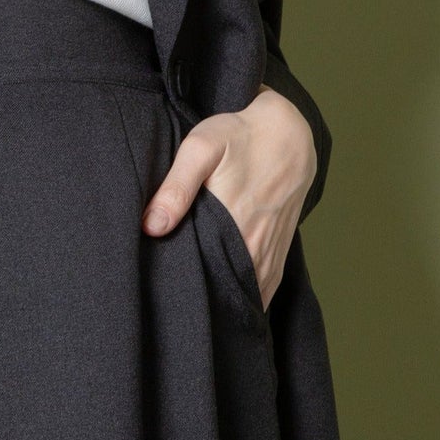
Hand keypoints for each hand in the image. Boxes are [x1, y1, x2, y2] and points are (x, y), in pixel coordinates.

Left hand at [141, 86, 317, 308]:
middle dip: (202, 302)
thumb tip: (151, 226)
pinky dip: (248, 297)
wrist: (289, 133)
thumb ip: (176, 187)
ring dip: (226, 302)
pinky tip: (228, 302)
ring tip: (198, 306)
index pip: (207, 280)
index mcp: (235, 227)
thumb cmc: (240, 138)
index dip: (185, 293)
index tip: (164, 297)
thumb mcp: (202, 149)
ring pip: (247, 294)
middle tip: (172, 306)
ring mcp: (271, 252)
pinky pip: (265, 288)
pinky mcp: (279, 250)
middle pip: (226, 291)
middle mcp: (257, 247)